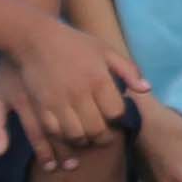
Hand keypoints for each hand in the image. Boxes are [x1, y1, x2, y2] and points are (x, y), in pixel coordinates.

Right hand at [0, 22, 143, 164]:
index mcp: (99, 80)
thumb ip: (128, 70)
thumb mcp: (105, 50)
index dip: (119, 121)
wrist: (35, 40)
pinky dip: (63, 140)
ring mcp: (58, 103)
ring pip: (76, 136)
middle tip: (105, 136)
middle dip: (104, 137)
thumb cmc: (74, 44)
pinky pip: (54, 133)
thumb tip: (146, 89)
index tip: (117, 120)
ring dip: (85, 141)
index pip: (115, 113)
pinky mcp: (40, 108)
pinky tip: (69, 136)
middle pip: (96, 129)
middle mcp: (79, 94)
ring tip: (88, 138)